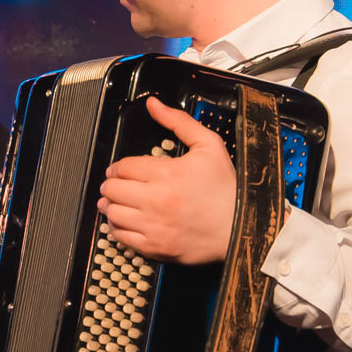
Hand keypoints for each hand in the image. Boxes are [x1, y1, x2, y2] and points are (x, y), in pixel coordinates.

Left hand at [97, 97, 236, 263]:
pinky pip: (121, 237)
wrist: (241, 226)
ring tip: (115, 202)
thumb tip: (154, 105)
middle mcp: (155, 200)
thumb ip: (178, 121)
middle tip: (115, 184)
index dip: (118, 166)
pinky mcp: (154, 247)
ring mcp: (153, 226)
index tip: (122, 169)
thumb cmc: (226, 189)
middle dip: (111, 184)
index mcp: (166, 173)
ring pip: (112, 213)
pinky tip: (123, 221)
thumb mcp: (209, 145)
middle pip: (112, 189)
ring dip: (110, 205)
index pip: (123, 167)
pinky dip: (116, 228)